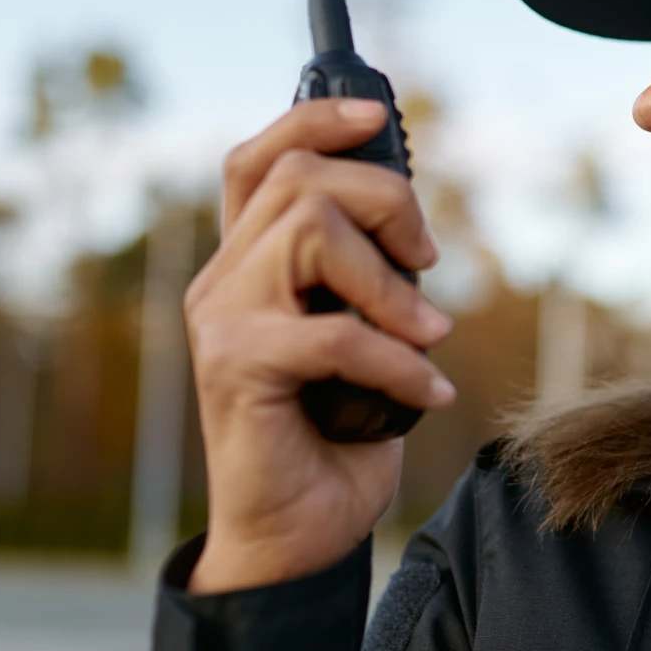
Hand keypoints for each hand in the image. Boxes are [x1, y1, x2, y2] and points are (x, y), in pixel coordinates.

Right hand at [184, 99, 455, 594]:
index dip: (315, 121)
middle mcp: (222, 280)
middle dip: (388, 203)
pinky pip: (336, 332)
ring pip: (311, 231)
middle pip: (301, 178)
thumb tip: (413, 226)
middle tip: (428, 266)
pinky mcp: (238, 368)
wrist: (296, 532)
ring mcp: (221, 320)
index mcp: (248, 264)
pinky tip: (429, 393)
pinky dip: (399, 361)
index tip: (379, 117)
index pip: (259, 159)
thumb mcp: (361, 335)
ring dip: (391, 282)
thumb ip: (366, 277)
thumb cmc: (336, 434)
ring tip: (426, 334)